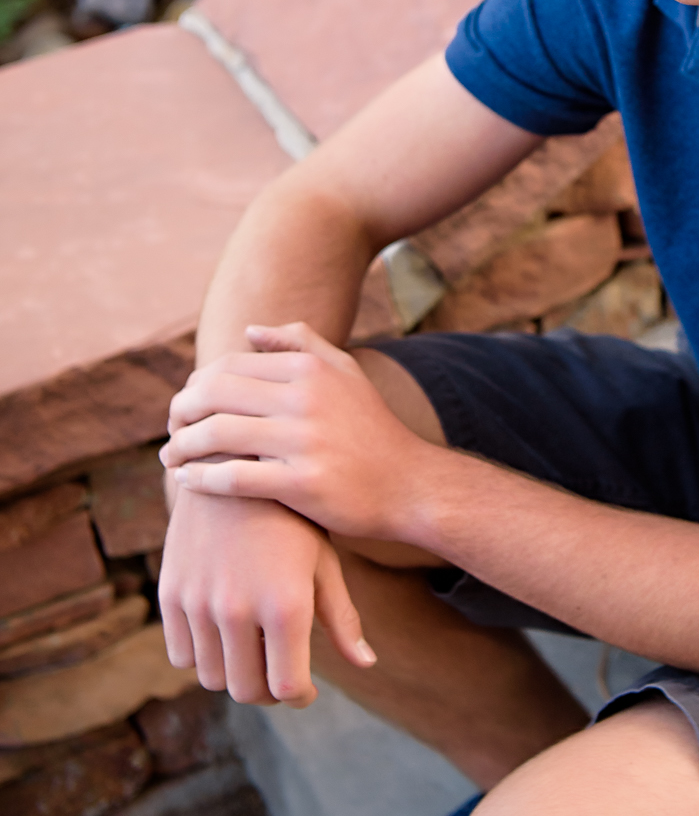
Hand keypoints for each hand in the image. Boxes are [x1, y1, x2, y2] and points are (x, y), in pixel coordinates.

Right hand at [157, 485, 375, 706]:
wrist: (235, 463)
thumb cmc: (293, 516)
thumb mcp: (323, 562)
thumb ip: (341, 618)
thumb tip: (366, 664)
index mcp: (285, 604)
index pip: (286, 688)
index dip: (298, 696)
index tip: (304, 689)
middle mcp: (238, 608)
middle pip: (247, 690)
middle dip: (269, 691)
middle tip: (280, 673)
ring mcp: (199, 601)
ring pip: (212, 677)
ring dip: (235, 674)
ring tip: (254, 652)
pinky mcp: (171, 592)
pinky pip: (181, 654)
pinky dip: (203, 655)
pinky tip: (225, 635)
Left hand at [160, 322, 437, 541]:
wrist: (411, 485)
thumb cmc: (372, 430)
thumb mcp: (346, 374)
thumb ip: (302, 344)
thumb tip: (250, 330)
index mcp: (310, 369)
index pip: (228, 366)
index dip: (195, 384)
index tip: (185, 406)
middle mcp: (306, 399)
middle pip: (213, 394)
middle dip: (179, 412)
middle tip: (171, 430)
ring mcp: (304, 441)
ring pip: (217, 434)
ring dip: (180, 446)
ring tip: (170, 458)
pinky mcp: (303, 484)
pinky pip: (234, 478)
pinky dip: (200, 479)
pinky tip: (186, 481)